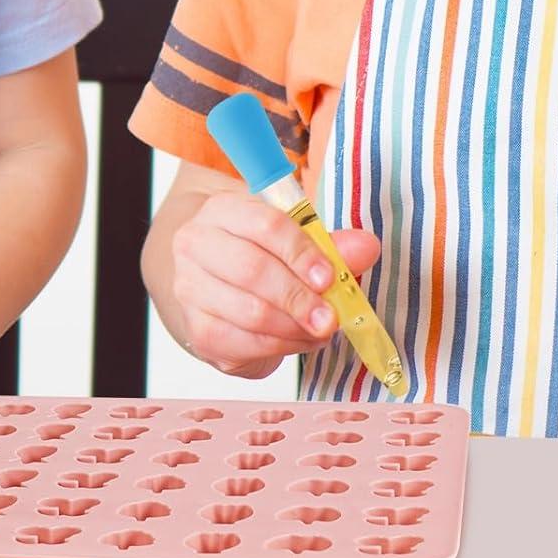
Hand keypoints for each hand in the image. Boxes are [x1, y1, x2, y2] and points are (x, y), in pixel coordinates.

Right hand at [171, 191, 379, 378]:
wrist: (216, 281)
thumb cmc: (259, 254)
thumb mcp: (293, 239)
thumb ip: (330, 244)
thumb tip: (367, 247)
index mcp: (223, 210)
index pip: (264, 224)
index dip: (300, 252)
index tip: (328, 278)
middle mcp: (196, 244)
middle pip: (252, 270)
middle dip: (299, 298)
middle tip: (330, 318)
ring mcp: (190, 288)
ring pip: (249, 312)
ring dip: (294, 327)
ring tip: (321, 330)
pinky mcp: (196, 329)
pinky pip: (243, 343)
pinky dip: (280, 347)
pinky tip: (299, 340)